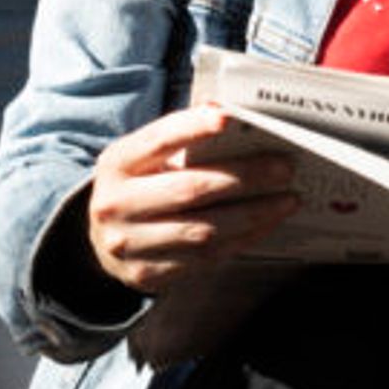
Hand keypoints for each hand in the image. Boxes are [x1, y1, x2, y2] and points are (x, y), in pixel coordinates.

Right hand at [86, 105, 299, 292]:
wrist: (102, 240)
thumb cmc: (138, 186)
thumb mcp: (145, 158)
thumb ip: (181, 139)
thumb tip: (231, 115)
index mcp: (117, 164)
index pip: (158, 140)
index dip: (193, 127)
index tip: (229, 117)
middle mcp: (116, 204)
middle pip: (190, 189)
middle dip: (244, 177)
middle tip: (284, 168)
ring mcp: (129, 243)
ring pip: (203, 230)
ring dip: (253, 215)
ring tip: (287, 200)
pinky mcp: (147, 273)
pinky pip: (205, 258)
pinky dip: (242, 239)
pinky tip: (265, 225)